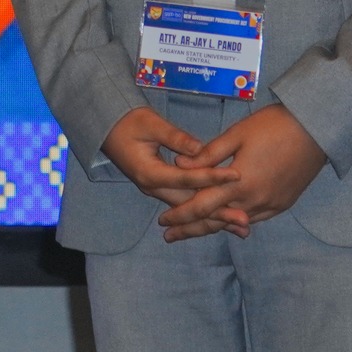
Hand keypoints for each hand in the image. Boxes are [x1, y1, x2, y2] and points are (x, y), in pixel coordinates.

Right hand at [99, 106, 237, 212]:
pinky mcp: (162, 188)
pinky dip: (205, 212)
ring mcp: (157, 190)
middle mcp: (153, 188)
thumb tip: (200, 149)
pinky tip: (224, 220)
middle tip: (244, 220)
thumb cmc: (128, 122)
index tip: (236, 176)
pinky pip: (186, 203)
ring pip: (189, 208)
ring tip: (241, 228)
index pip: (186, 179)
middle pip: (190, 204)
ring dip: (215, 218)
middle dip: (219, 212)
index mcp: (149, 173)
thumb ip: (175, 137)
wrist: (107, 127)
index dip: (212, 178)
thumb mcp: (150, 123)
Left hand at [158, 104, 328, 242]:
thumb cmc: (272, 126)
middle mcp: (255, 200)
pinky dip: (236, 222)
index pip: (202, 206)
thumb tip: (179, 166)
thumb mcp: (235, 135)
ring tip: (192, 231)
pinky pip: (255, 218)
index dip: (180, 215)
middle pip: (216, 220)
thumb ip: (207, 155)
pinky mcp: (283, 204)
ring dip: (213, 227)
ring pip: (235, 222)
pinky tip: (226, 223)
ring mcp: (271, 204)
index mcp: (239, 182)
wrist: (315, 130)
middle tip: (169, 236)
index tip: (163, 222)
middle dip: (191, 229)